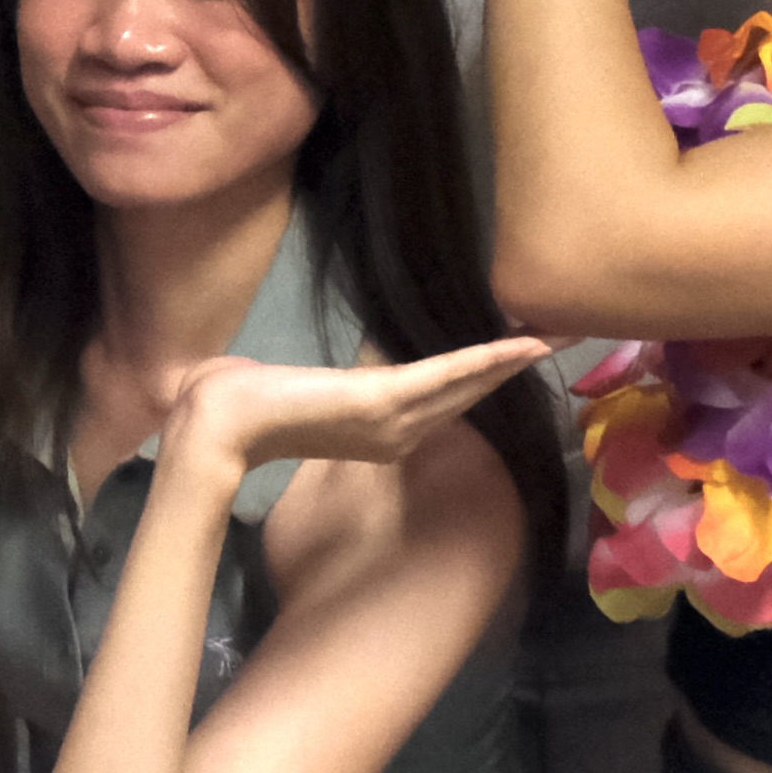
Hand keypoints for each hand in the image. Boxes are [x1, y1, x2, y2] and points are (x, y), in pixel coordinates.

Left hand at [158, 333, 554, 485]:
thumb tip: (325, 366)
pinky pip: (451, 375)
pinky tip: (525, 346)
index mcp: (376, 431)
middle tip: (554, 343)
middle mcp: (394, 433)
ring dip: (511, 361)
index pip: (439, 400)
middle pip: (465, 395)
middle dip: (508, 370)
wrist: (217, 424)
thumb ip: (323, 384)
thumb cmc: (240, 403)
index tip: (512, 358)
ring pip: (467, 385)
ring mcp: (394, 421)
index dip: (479, 379)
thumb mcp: (295, 391)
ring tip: (552, 339)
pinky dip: (490, 359)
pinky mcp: (386, 400)